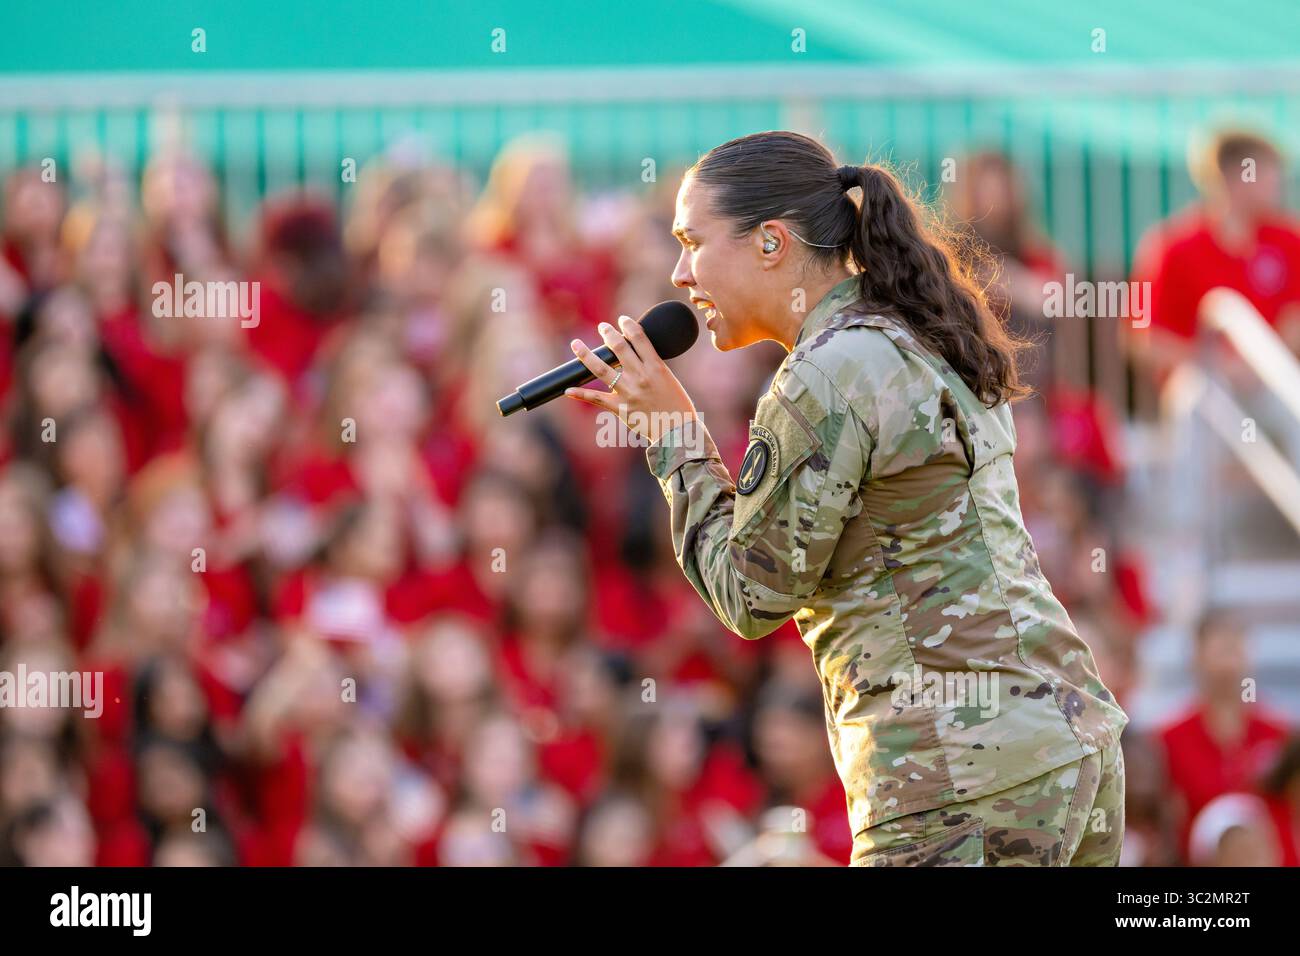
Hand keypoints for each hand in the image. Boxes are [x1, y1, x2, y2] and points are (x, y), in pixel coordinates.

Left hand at [565, 315, 699, 445]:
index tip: (622, 320)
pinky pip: (596, 399)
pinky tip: (568, 390)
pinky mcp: (619, 408)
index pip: (639, 337)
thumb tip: (637, 356)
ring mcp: (628, 392)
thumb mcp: (669, 380)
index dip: (628, 325)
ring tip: (576, 344)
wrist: (677, 432)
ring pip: (601, 369)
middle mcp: (640, 376)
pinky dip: (580, 394)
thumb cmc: (677, 406)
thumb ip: (652, 367)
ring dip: (586, 354)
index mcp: (656, 367)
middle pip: (618, 347)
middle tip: (602, 327)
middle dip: (608, 333)